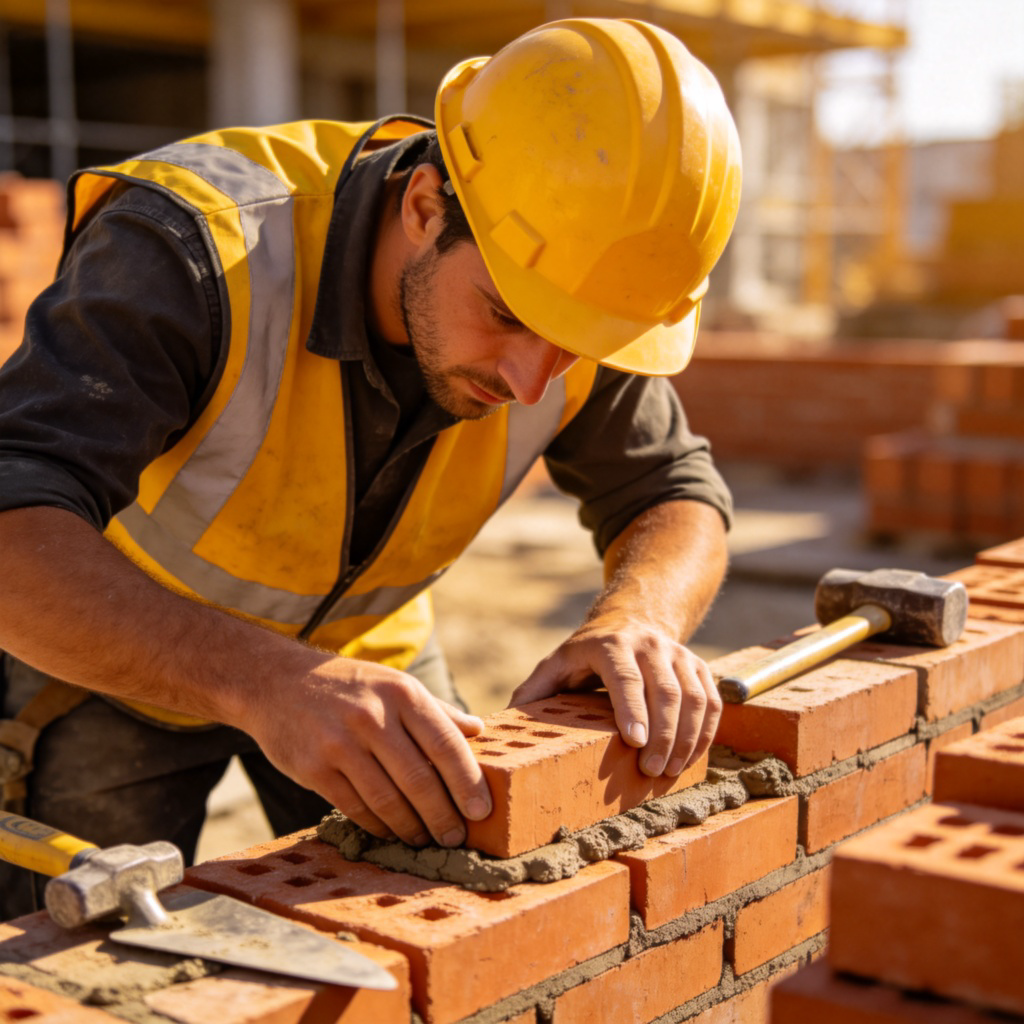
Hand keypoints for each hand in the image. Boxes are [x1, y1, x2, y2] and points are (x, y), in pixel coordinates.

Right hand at [244, 657, 492, 846]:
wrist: (276, 682)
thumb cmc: (349, 685)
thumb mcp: (394, 684)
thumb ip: (435, 711)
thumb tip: (478, 730)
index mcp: (402, 693)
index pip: (446, 744)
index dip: (468, 782)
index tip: (483, 811)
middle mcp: (372, 716)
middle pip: (419, 779)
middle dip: (443, 816)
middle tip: (456, 838)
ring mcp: (341, 743)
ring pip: (388, 800)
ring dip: (411, 828)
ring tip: (425, 840)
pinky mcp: (314, 768)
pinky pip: (355, 807)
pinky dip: (378, 826)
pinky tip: (391, 832)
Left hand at [508, 616, 720, 776]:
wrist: (631, 619)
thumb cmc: (586, 654)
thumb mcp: (557, 663)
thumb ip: (534, 690)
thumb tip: (504, 724)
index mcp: (611, 644)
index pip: (626, 677)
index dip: (632, 710)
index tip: (635, 743)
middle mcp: (649, 645)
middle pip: (667, 692)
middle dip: (663, 735)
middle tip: (651, 772)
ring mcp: (678, 655)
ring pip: (695, 697)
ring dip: (687, 738)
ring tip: (669, 771)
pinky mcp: (699, 667)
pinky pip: (712, 702)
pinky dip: (706, 733)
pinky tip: (690, 758)